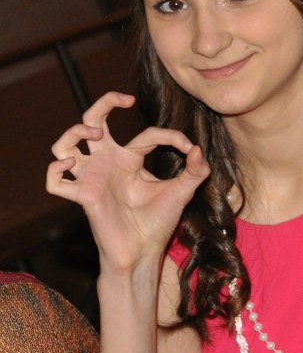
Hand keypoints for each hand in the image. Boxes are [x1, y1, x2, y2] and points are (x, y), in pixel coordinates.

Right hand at [47, 91, 210, 274]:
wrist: (145, 251)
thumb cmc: (159, 222)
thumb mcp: (183, 192)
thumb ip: (196, 171)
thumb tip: (198, 148)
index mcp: (131, 159)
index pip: (147, 134)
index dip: (170, 136)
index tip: (187, 146)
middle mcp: (108, 163)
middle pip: (92, 120)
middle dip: (104, 103)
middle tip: (124, 101)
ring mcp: (92, 178)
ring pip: (63, 146)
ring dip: (74, 132)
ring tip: (95, 134)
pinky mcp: (82, 197)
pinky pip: (54, 182)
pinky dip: (55, 170)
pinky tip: (73, 165)